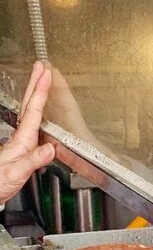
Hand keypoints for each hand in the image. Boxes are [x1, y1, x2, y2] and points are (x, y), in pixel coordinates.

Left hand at [0, 62, 54, 203]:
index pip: (34, 111)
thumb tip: (50, 148)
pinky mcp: (22, 147)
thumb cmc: (0, 183)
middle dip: (36, 84)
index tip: (46, 74)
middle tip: (42, 67)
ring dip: (36, 94)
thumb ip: (33, 160)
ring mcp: (20, 141)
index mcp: (22, 140)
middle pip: (29, 105)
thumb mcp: (17, 173)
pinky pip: (31, 123)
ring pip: (29, 111)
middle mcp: (20, 137)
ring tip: (41, 80)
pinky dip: (36, 110)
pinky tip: (39, 109)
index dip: (40, 92)